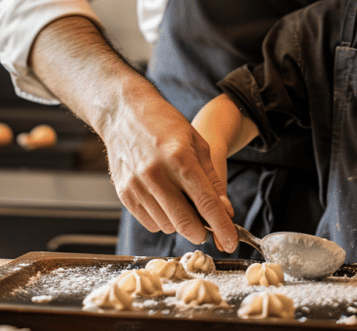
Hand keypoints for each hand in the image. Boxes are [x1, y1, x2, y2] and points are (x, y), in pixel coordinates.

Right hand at [104, 85, 237, 252]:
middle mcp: (156, 175)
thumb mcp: (198, 143)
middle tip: (209, 228)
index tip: (231, 242)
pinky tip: (165, 201)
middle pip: (185, 222)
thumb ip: (213, 179)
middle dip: (202, 232)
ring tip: (182, 202)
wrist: (125, 114)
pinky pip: (150, 223)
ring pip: (168, 226)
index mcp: (180, 158)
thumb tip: (226, 211)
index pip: (206, 203)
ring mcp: (137, 186)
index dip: (222, 227)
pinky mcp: (125, 194)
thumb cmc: (166, 125)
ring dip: (181, 224)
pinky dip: (163, 220)